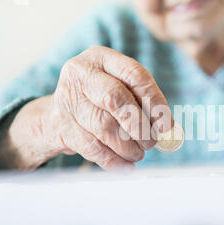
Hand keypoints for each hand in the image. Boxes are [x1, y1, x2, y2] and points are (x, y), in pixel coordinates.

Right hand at [0, 46, 172, 170]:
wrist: (56, 116)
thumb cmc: (97, 101)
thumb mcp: (117, 88)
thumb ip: (141, 102)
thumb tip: (167, 128)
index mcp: (100, 57)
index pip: (134, 74)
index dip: (154, 101)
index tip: (166, 124)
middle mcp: (80, 73)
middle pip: (116, 99)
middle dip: (139, 126)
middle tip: (151, 142)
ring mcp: (67, 99)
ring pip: (104, 126)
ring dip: (127, 147)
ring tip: (138, 154)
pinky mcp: (61, 126)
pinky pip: (93, 148)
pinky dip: (114, 160)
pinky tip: (127, 166)